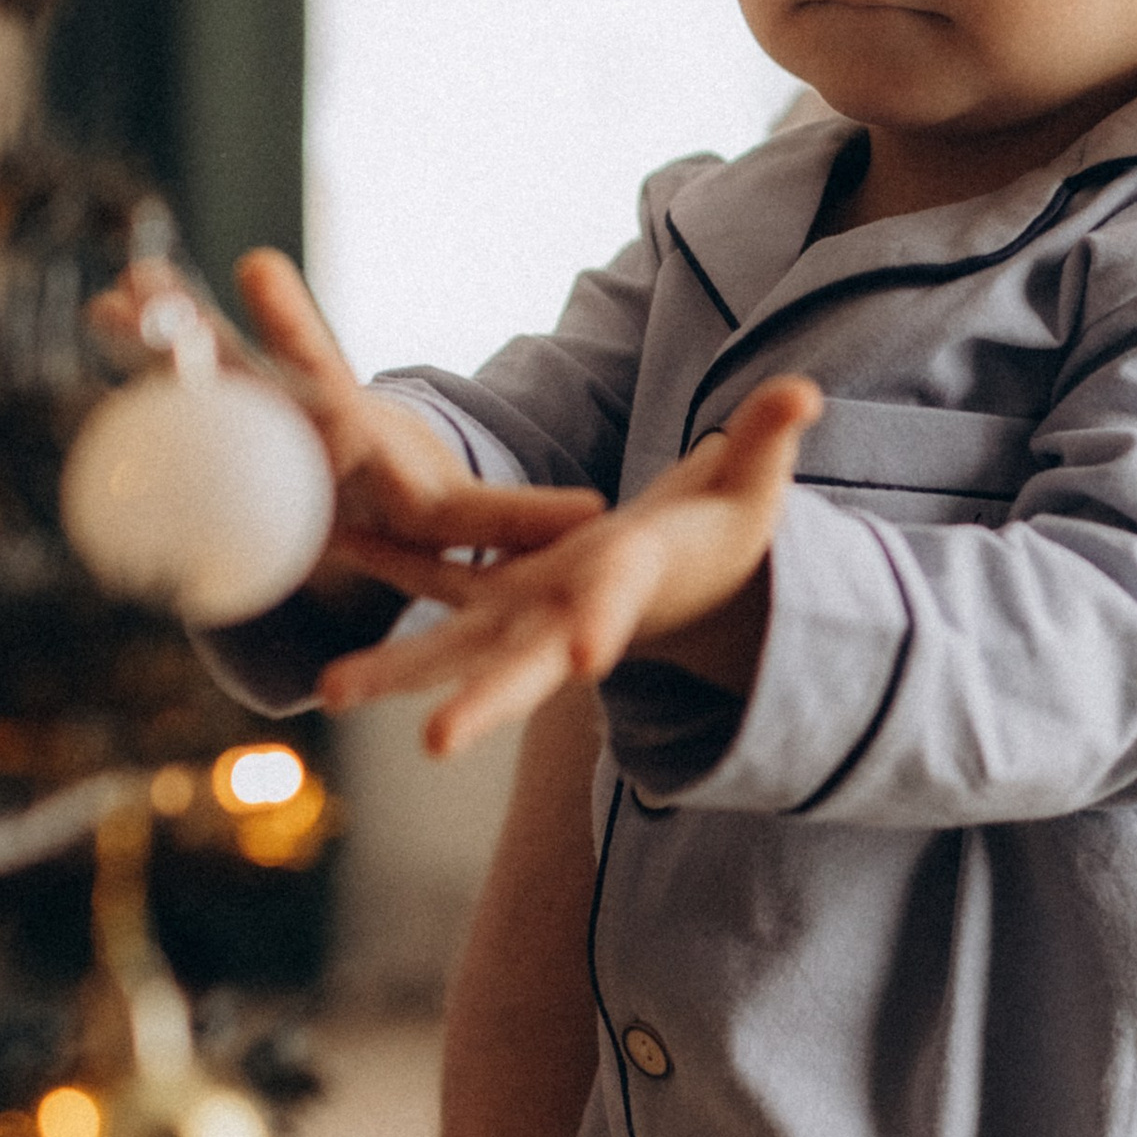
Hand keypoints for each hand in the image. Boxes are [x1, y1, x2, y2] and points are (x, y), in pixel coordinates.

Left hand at [318, 376, 823, 756]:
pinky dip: (384, 569)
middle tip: (436, 743)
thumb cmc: (728, 533)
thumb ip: (768, 440)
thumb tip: (807, 393)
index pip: (618, 611)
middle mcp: (567, 616)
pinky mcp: (495, 594)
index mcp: (626, 586)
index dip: (606, 626)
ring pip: (451, 648)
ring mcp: (524, 612)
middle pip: (522, 668)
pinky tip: (333, 548)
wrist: (689, 581)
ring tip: (329, 691)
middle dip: (481, 704)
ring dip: (392, 671)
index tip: (593, 658)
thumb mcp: (751, 486)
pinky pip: (430, 586)